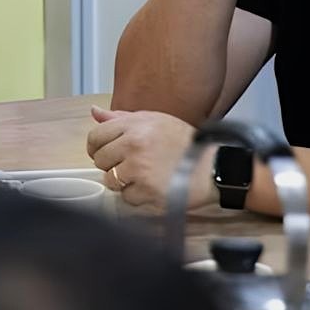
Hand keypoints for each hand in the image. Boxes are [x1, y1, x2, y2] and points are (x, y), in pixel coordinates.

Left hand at [86, 106, 214, 212]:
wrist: (214, 165)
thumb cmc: (186, 142)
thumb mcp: (154, 120)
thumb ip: (121, 118)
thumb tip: (95, 112)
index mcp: (133, 125)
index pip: (95, 137)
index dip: (96, 148)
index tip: (104, 154)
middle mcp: (133, 145)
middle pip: (101, 161)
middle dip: (112, 165)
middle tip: (130, 165)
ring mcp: (139, 169)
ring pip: (111, 181)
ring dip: (124, 182)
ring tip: (143, 177)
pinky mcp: (148, 191)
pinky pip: (127, 198)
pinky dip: (137, 196)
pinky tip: (152, 188)